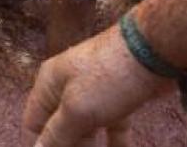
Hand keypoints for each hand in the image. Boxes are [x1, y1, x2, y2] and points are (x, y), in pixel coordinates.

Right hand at [22, 25, 166, 146]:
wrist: (153, 50)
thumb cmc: (109, 76)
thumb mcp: (76, 110)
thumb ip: (56, 134)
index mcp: (49, 85)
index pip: (33, 124)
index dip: (39, 146)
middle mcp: (67, 87)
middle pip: (60, 129)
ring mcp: (94, 92)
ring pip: (86, 130)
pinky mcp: (119, 97)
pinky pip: (112, 126)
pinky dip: (114, 143)